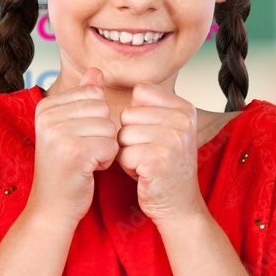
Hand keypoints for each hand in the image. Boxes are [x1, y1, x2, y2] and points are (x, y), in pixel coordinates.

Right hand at [27, 68, 118, 227]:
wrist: (52, 205)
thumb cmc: (65, 167)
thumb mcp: (70, 127)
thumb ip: (83, 97)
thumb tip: (97, 71)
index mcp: (45, 105)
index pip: (94, 95)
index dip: (95, 119)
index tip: (78, 137)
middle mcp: (48, 115)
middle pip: (103, 110)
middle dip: (102, 133)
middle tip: (82, 151)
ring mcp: (59, 132)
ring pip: (110, 128)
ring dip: (105, 147)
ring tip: (85, 160)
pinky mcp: (74, 151)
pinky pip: (111, 145)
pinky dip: (106, 160)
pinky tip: (88, 169)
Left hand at [116, 83, 204, 224]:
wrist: (177, 204)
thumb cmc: (158, 164)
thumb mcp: (153, 126)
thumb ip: (134, 101)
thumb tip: (92, 71)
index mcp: (183, 106)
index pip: (138, 94)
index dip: (135, 117)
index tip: (151, 135)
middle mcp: (183, 119)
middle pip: (128, 115)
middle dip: (129, 137)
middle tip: (149, 153)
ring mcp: (173, 138)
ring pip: (122, 134)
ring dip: (127, 152)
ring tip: (147, 163)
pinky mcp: (159, 158)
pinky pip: (122, 153)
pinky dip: (128, 167)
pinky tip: (145, 174)